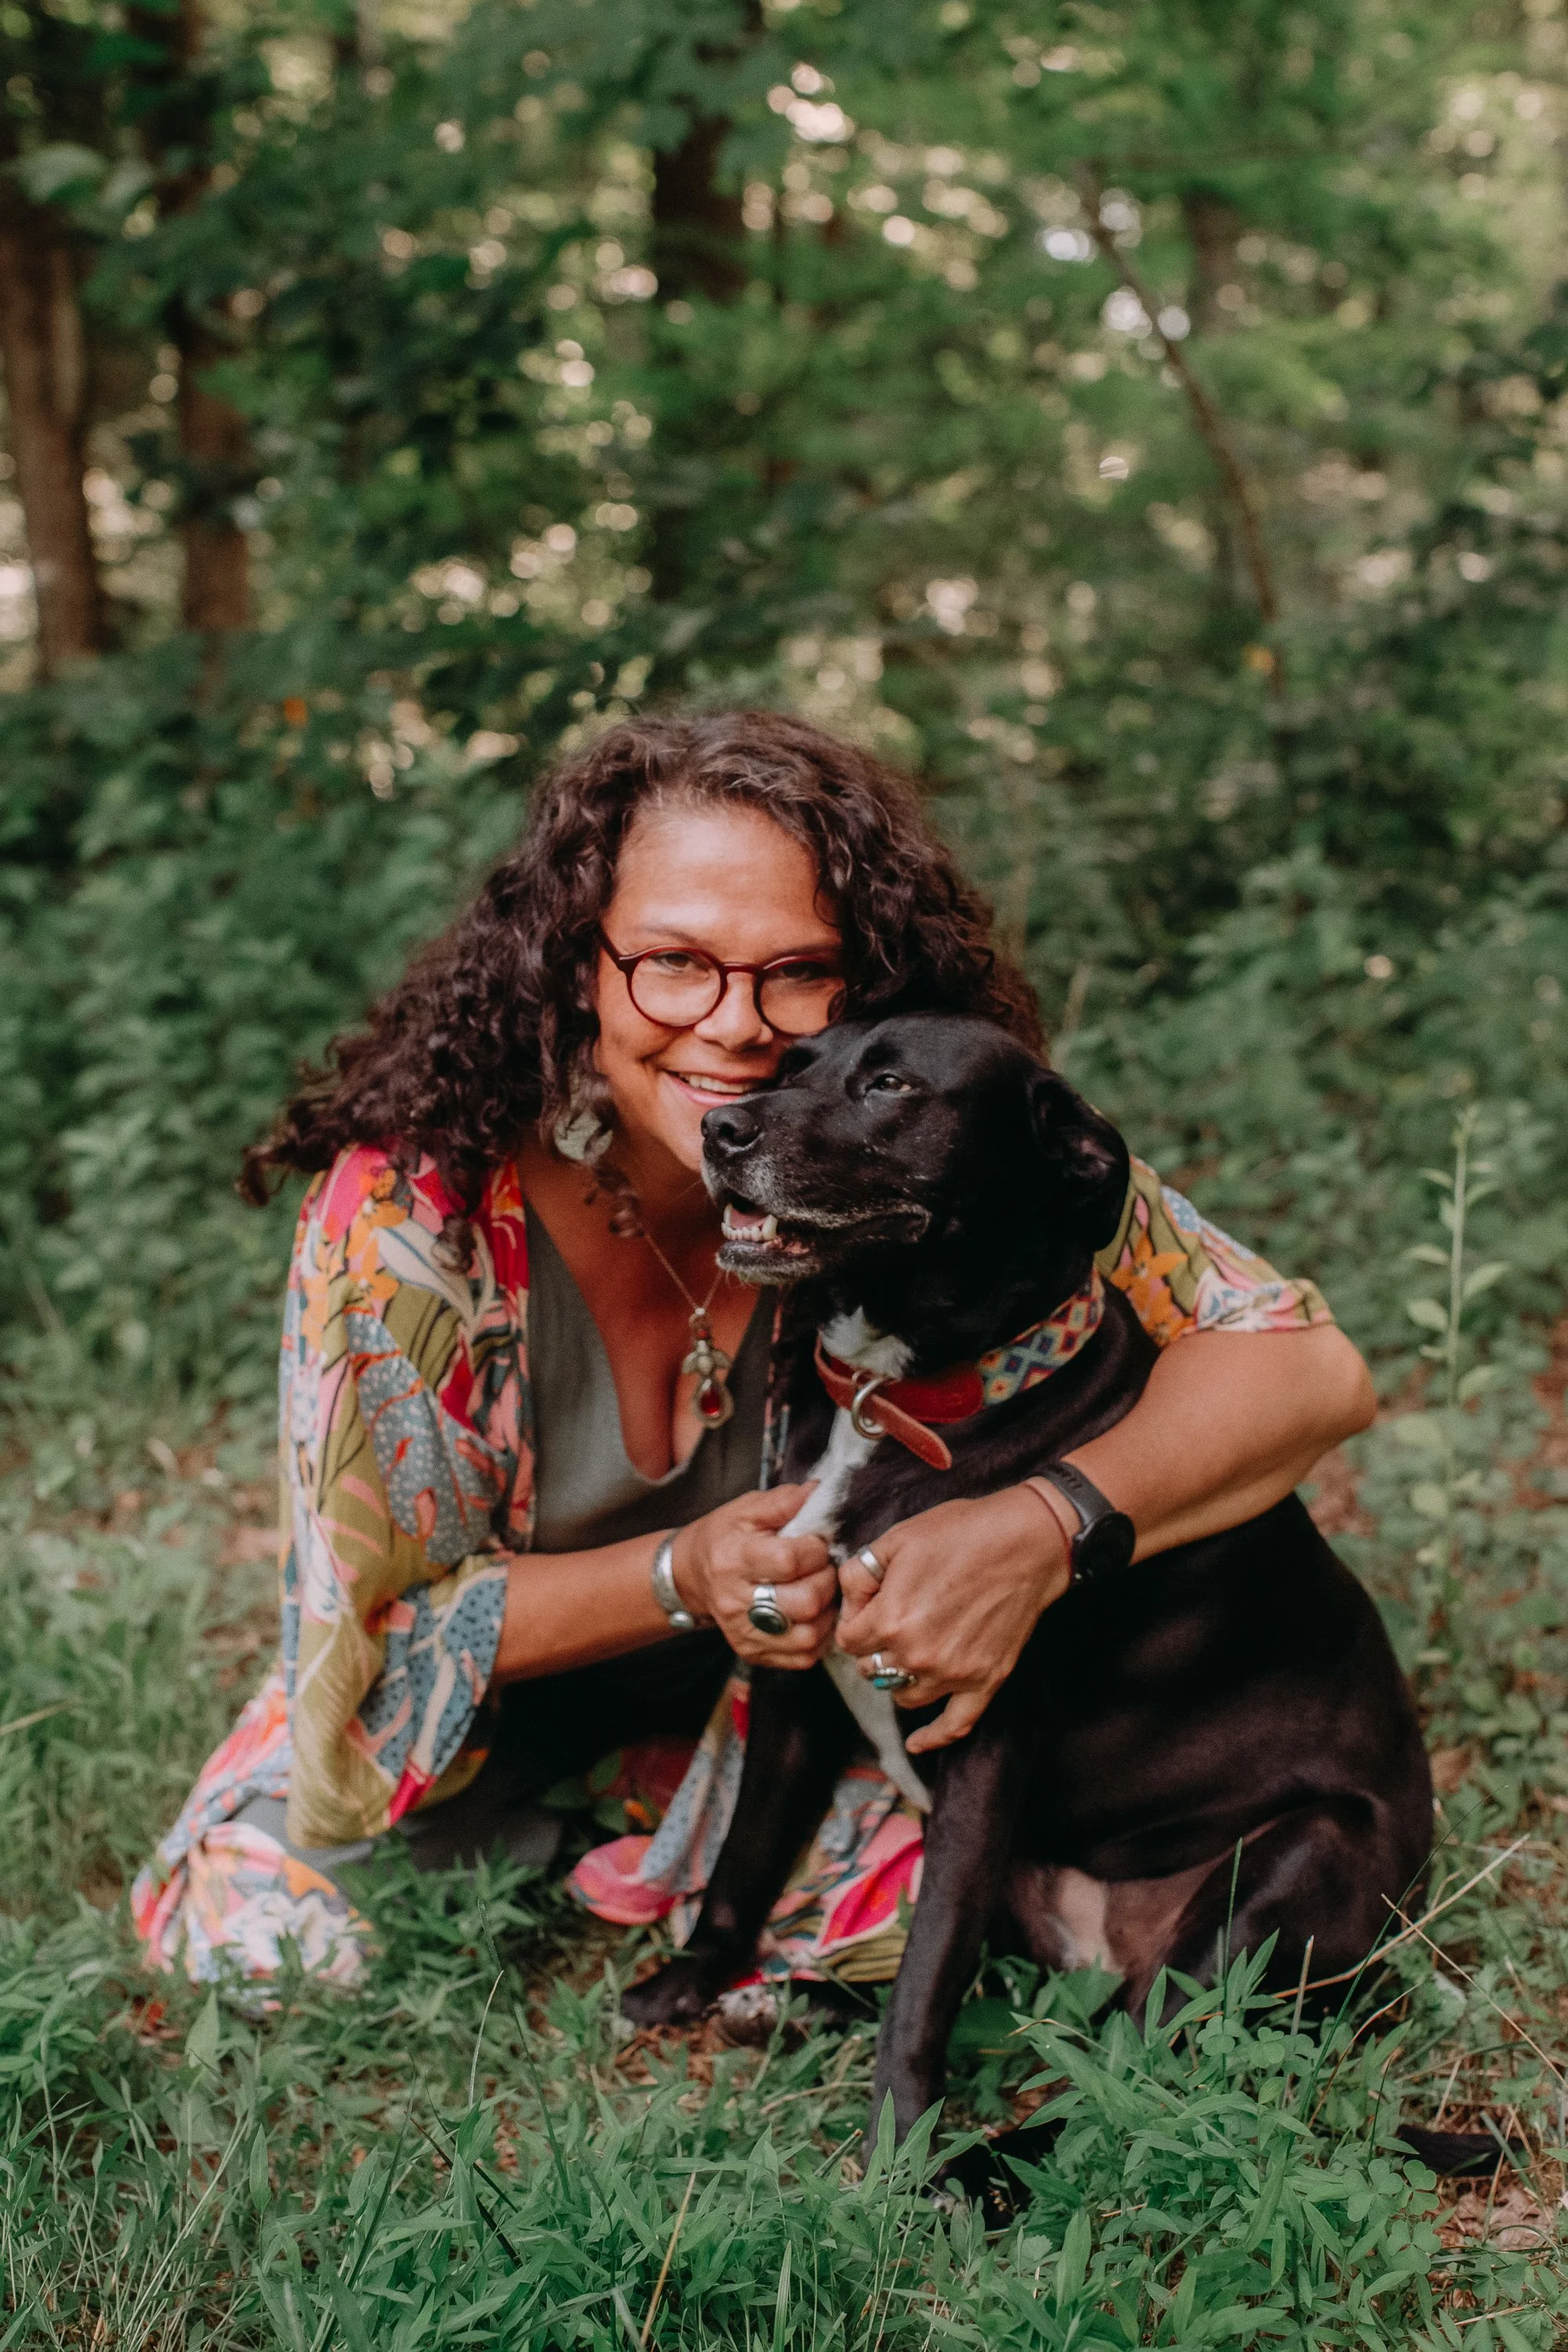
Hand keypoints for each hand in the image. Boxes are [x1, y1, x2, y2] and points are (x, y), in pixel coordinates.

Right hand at [672, 1485, 836, 1667]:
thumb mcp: (746, 1509)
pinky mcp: (752, 1652)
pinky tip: (812, 1615)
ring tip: (820, 1591)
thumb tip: (819, 1492)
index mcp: (734, 1558)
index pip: (789, 1561)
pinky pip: (802, 1657)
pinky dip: (817, 1636)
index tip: (816, 1543)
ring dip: (826, 1612)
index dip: (815, 1550)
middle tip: (823, 1568)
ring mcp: (744, 1633)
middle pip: (804, 1602)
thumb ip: (784, 1501)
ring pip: (807, 1636)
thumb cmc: (724, 1537)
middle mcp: (736, 1601)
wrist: (691, 1575)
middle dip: (826, 1581)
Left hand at [836, 1485, 1071, 1751]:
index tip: (869, 1604)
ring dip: (899, 1677)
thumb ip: (860, 1572)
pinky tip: (917, 1744)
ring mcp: (953, 1674)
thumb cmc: (962, 1533)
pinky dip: (933, 1738)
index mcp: (890, 1620)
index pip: (848, 1642)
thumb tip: (850, 1599)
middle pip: (873, 1670)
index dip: (854, 1620)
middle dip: (874, 1647)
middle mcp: (917, 1656)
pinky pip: (954, 1725)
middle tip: (891, 1620)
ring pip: (904, 1696)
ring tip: (909, 1651)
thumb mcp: (897, 1538)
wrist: (1026, 1542)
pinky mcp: (984, 1682)